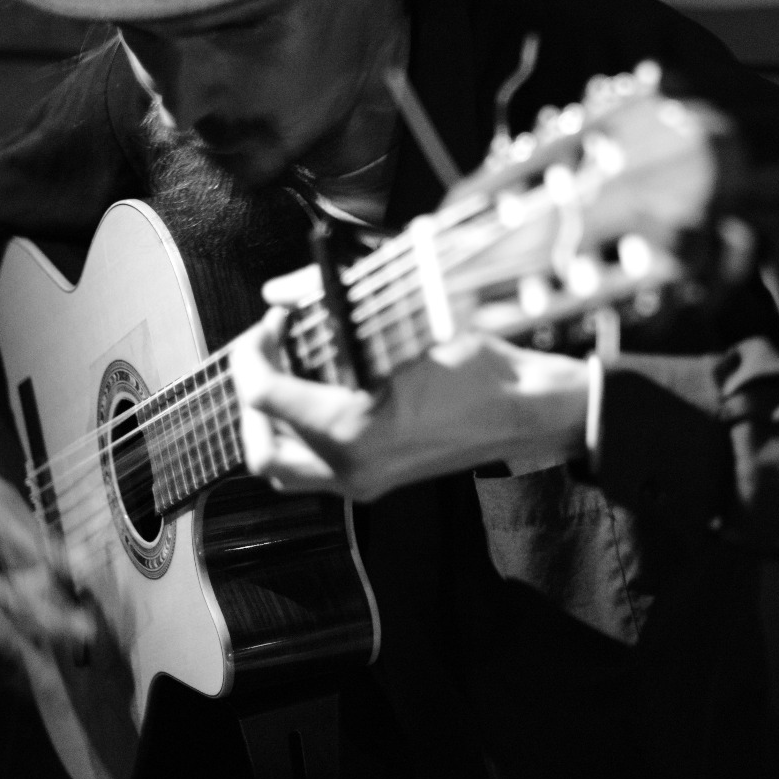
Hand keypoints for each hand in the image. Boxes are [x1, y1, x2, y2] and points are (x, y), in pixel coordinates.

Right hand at [0, 396, 95, 661]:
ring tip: (61, 666)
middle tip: (77, 672)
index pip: (17, 613)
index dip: (56, 627)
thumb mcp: (2, 509)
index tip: (90, 632)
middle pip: (2, 648)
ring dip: (25, 663)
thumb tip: (85, 568)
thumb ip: (42, 548)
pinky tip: (33, 655)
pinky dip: (5, 656)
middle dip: (42, 665)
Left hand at [230, 310, 589, 501]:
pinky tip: (319, 397)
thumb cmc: (477, 369)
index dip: (253, 352)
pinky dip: (302, 436)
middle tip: (272, 351)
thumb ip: (328, 305)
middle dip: (254, 394)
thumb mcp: (400, 325)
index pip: (263, 395)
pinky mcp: (375, 483)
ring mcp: (363, 483)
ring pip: (284, 467)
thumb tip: (281, 294)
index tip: (271, 324)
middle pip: (262, 446)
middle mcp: (350, 467)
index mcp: (350, 430)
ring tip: (290, 375)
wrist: (525, 409)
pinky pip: (315, 471)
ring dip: (274, 422)